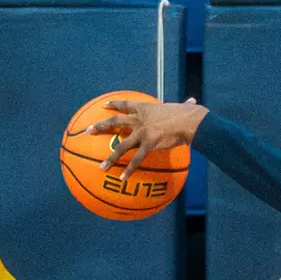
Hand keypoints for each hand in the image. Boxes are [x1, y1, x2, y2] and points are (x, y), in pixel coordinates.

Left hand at [86, 97, 207, 179]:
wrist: (190, 121)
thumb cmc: (188, 113)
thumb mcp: (182, 106)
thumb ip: (183, 105)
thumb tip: (192, 101)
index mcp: (145, 108)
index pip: (126, 104)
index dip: (113, 104)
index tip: (103, 106)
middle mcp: (139, 119)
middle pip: (115, 121)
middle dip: (100, 126)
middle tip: (89, 131)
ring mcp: (142, 132)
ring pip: (121, 145)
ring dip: (110, 157)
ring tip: (101, 167)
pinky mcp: (148, 144)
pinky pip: (136, 159)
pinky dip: (129, 169)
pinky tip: (122, 178)